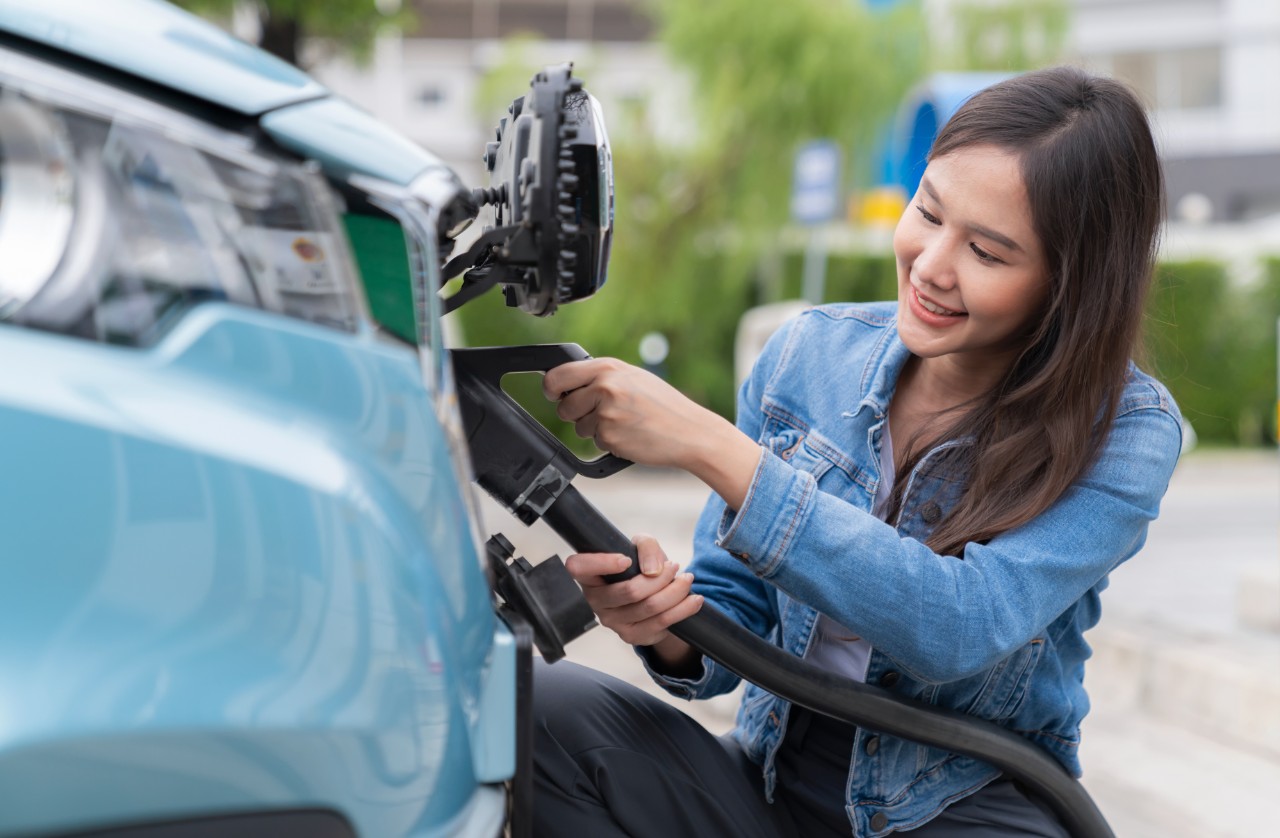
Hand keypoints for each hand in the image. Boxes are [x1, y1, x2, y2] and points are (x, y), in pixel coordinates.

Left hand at [543, 358, 710, 468]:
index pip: (558, 375)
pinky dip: (609, 442)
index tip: (553, 394)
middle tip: (600, 414)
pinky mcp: (609, 436)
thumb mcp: (634, 379)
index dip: (551, 387)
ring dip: (596, 430)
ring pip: (579, 427)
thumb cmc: (665, 406)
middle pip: (564, 407)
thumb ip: (602, 377)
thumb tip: (569, 383)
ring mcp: (605, 412)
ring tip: (625, 423)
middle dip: (576, 414)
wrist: (690, 432)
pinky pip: (596, 442)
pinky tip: (630, 435)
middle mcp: (604, 387)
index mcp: (608, 368)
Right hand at [564, 535, 703, 646]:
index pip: (578, 567)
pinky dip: (682, 609)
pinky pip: (661, 622)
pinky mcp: (631, 636)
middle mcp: (596, 600)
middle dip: (660, 577)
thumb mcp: (641, 548)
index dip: (601, 563)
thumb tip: (653, 570)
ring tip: (688, 580)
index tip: (626, 560)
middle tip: (674, 567)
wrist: (652, 597)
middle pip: (629, 591)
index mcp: (589, 575)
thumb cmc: (640, 568)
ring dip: (675, 591)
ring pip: (649, 607)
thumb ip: (645, 546)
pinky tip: (694, 600)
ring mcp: (612, 621)